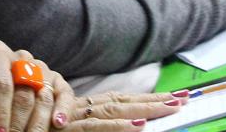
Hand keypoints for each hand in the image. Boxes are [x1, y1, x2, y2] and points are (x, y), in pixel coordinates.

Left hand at [0, 44, 72, 130]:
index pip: (1, 85)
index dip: (0, 112)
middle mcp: (23, 59)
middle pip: (23, 95)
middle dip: (18, 124)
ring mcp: (42, 69)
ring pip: (44, 96)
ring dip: (39, 124)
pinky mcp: (57, 79)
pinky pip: (64, 94)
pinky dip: (64, 110)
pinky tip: (59, 125)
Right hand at [65, 91, 185, 128]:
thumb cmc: (43, 129)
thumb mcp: (72, 126)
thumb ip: (97, 123)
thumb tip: (129, 123)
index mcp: (85, 107)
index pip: (122, 100)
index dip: (148, 98)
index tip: (173, 97)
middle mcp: (83, 108)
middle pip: (124, 101)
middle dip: (155, 100)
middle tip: (183, 98)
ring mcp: (76, 117)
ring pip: (115, 110)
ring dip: (144, 108)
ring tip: (170, 107)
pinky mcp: (71, 129)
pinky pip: (96, 127)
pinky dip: (118, 125)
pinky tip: (139, 124)